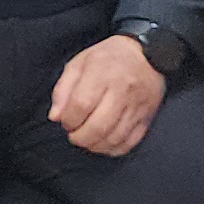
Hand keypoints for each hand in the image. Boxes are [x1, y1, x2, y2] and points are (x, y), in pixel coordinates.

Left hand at [48, 35, 165, 158]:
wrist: (148, 55)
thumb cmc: (109, 58)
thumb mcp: (80, 62)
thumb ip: (63, 89)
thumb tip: (55, 117)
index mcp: (102, 72)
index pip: (81, 104)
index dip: (68, 119)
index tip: (65, 120)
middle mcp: (122, 90)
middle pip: (98, 126)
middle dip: (80, 137)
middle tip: (74, 135)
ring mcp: (137, 106)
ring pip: (114, 138)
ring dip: (95, 146)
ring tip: (87, 140)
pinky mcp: (147, 117)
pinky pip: (130, 142)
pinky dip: (113, 149)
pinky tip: (103, 144)